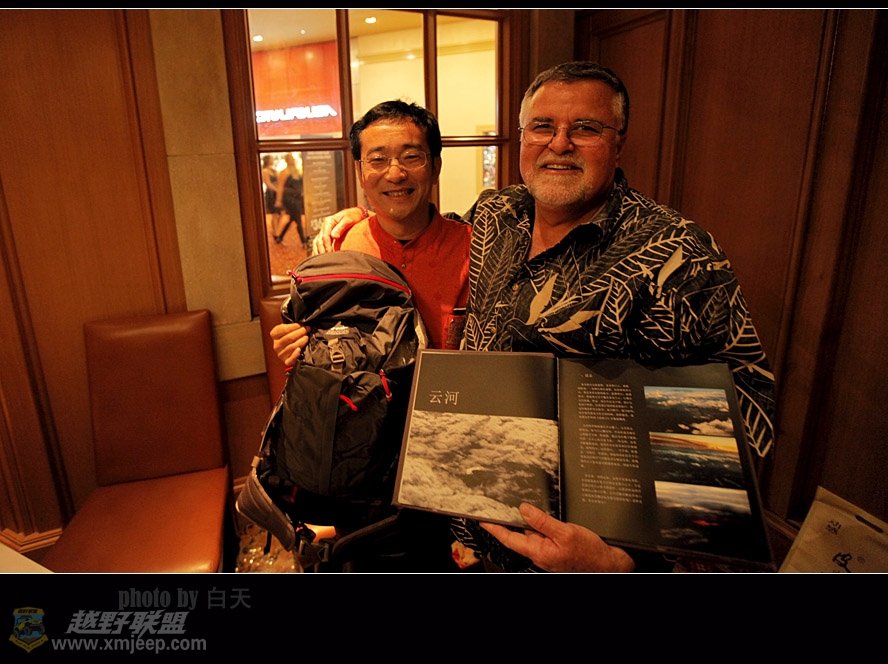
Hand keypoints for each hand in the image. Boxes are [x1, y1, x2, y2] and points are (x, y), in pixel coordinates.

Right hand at [270, 322, 309, 365]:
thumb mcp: (288, 329)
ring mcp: (280, 354)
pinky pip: (290, 359)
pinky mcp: (286, 361)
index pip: (283, 329)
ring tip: (306, 337)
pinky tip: (299, 350)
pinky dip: (295, 355)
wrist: (291, 350)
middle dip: (300, 332)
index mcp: (274, 335)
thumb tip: (301, 322)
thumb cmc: (290, 337)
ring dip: (301, 341)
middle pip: (288, 338)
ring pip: (291, 347)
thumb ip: (291, 325)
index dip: (294, 326)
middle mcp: (276, 345)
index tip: (301, 324)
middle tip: (307, 329)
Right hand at [311, 207, 366, 254]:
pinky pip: (318, 243)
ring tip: (321, 261)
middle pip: (319, 240)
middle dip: (322, 250)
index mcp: (329, 221)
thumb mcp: (348, 220)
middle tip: (326, 259)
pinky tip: (318, 258)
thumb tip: (334, 236)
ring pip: (316, 242)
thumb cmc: (352, 216)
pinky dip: (317, 250)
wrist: (354, 214)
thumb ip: (340, 228)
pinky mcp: (325, 235)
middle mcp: (324, 226)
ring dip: (318, 251)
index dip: (327, 245)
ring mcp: (324, 231)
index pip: (325, 235)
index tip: (330, 253)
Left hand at [480, 503, 634, 572]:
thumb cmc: (589, 553)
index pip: (509, 538)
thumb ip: (542, 521)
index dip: (494, 528)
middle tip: (504, 502)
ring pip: (533, 531)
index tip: (482, 519)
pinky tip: (546, 517)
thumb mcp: (565, 532)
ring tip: (533, 508)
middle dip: (514, 518)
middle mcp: (539, 552)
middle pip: (521, 532)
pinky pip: (543, 533)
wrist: (607, 563)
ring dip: (531, 520)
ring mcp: (547, 551)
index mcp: (538, 551)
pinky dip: (540, 523)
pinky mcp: (555, 548)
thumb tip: (523, 509)